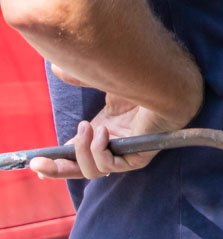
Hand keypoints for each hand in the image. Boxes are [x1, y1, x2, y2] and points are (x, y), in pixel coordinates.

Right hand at [30, 67, 193, 180]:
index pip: (75, 157)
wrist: (170, 81)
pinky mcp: (137, 157)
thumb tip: (60, 67)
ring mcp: (125, 153)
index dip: (55, 162)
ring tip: (87, 128)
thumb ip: (82, 77)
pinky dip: (99, 151)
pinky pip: (109, 166)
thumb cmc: (143, 79)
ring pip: (92, 171)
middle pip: (80, 170)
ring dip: (81, 151)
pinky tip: (104, 132)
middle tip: (39, 165)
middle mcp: (112, 146)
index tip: (37, 161)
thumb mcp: (104, 80)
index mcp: (102, 133)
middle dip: (56, 170)